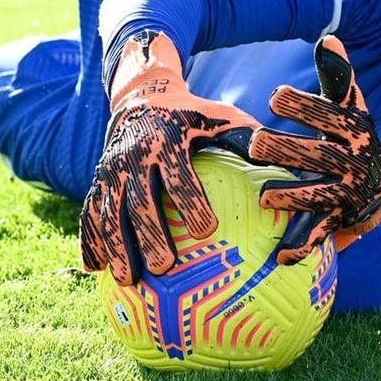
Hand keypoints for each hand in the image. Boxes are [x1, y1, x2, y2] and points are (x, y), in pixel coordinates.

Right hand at [79, 31, 259, 284]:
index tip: (208, 229)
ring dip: (117, 247)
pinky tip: (95, 270)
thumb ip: (249, 141)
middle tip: (165, 266)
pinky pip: (89, 214)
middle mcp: (132, 156)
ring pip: (108, 212)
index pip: (178, 173)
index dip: (190, 199)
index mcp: (166, 139)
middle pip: (138, 200)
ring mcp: (109, 171)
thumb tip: (291, 166)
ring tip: (130, 281)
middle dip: (150, 233)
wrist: (141, 99)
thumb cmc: (194, 117)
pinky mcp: (96, 182)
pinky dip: (89, 241)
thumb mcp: (220, 119)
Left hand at [248, 36, 380, 263]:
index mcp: (355, 129)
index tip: (275, 96)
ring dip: (292, 196)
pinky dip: (301, 246)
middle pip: (320, 156)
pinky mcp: (339, 219)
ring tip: (264, 195)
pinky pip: (319, 232)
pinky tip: (280, 257)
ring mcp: (347, 192)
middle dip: (289, 150)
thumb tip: (329, 38)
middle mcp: (355, 161)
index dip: (305, 106)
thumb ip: (337, 77)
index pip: (330, 115)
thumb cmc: (351, 137)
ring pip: (319, 196)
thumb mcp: (349, 108)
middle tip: (256, 143)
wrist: (378, 188)